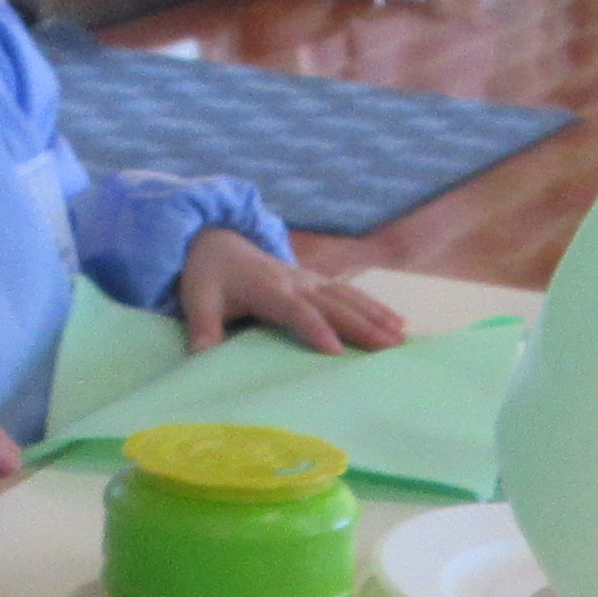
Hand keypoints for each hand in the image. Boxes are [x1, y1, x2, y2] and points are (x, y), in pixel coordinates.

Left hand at [177, 230, 406, 357]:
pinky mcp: (316, 281)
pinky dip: (374, 307)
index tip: (335, 349)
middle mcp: (294, 281)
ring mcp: (308, 279)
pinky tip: (396, 322)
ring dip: (375, 316)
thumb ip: (202, 327)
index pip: (294, 309)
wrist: (217, 240)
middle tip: (388, 347)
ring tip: (400, 337)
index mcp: (266, 288)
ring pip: (347, 297)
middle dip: (361, 325)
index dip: (314, 328)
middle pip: (332, 304)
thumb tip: (202, 356)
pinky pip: (349, 293)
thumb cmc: (208, 276)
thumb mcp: (197, 299)